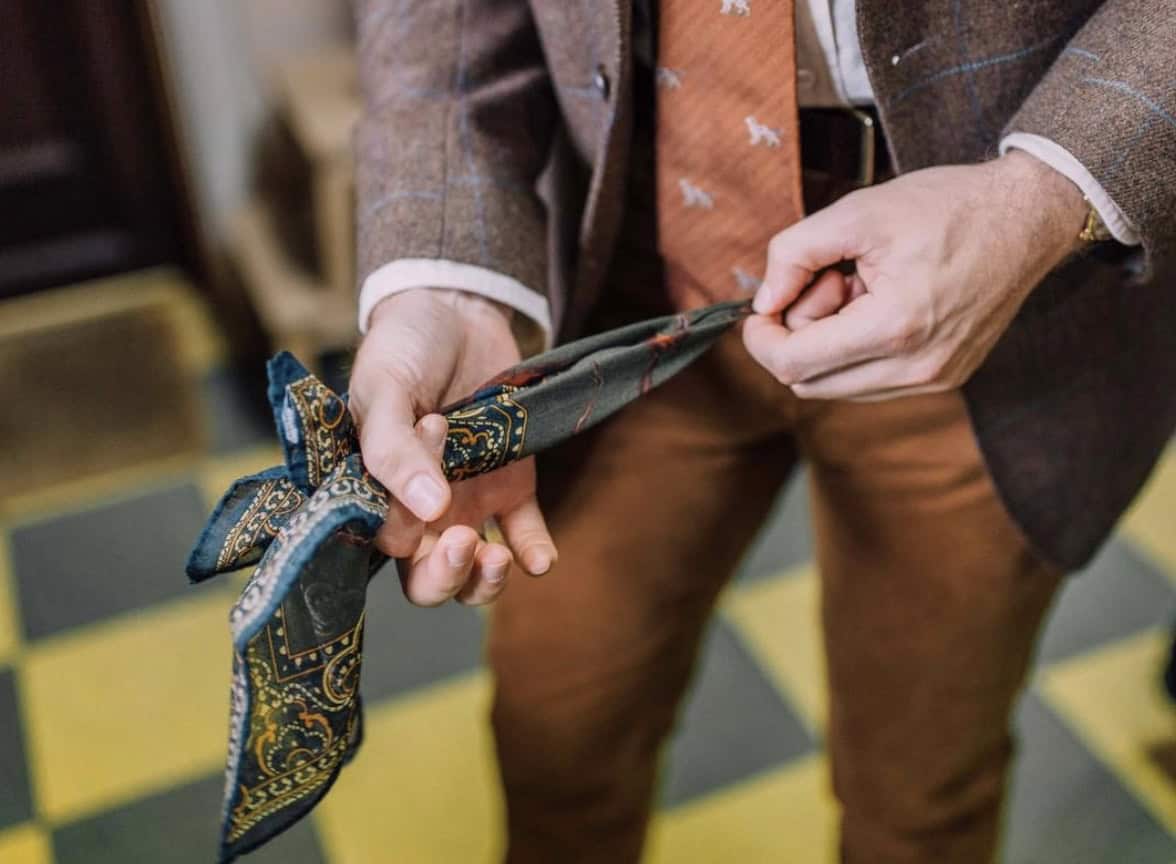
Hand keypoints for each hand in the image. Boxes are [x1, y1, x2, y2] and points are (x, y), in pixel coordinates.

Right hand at [349, 288, 555, 605]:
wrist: (457, 308)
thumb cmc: (404, 346)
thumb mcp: (384, 387)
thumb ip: (392, 448)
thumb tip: (427, 509)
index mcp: (374, 490)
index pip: (385, 540)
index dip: (404, 523)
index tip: (426, 448)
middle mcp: (419, 508)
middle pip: (425, 578)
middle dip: (444, 577)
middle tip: (465, 544)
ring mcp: (467, 501)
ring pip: (473, 570)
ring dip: (485, 581)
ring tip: (498, 559)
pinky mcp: (511, 486)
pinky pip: (522, 534)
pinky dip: (533, 552)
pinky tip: (540, 558)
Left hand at [743, 150, 1086, 400]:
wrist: (1028, 217)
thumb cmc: (947, 207)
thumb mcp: (856, 212)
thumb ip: (794, 253)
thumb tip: (763, 301)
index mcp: (894, 328)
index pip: (793, 365)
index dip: (762, 339)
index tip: (761, 309)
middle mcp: (917, 368)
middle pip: (808, 382)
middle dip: (800, 333)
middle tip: (830, 279)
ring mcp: (934, 380)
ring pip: (836, 386)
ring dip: (830, 342)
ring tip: (861, 288)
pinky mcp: (944, 379)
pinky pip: (869, 382)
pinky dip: (857, 349)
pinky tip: (881, 304)